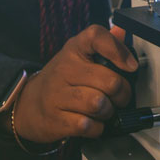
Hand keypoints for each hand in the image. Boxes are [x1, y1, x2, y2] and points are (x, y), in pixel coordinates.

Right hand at [12, 25, 137, 143]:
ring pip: (100, 104)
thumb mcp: (78, 56)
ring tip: (103, 110)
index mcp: (74, 49)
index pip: (96, 36)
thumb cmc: (62, 80)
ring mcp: (57, 95)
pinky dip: (96, 128)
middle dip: (123, 95)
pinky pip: (88, 125)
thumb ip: (104, 44)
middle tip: (119, 98)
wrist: (29, 104)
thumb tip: (123, 31)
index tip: (131, 66)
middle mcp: (64, 69)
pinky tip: (92, 122)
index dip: (118, 51)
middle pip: (110, 82)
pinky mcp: (56, 119)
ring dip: (109, 112)